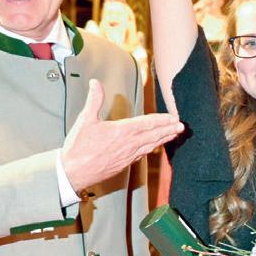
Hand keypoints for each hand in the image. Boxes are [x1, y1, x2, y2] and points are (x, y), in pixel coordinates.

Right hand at [62, 79, 182, 191]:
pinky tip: (155, 147)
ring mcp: (128, 155)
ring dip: (164, 139)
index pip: (147, 123)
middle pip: (154, 135)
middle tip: (182, 126)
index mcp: (122, 131)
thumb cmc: (79, 147)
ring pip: (151, 145)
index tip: (173, 117)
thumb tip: (95, 83)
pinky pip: (143, 154)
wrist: (73, 172)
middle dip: (169, 129)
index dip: (162, 120)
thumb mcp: (85, 119)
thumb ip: (94, 100)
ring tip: (174, 134)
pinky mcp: (124, 164)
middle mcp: (129, 144)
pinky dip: (152, 149)